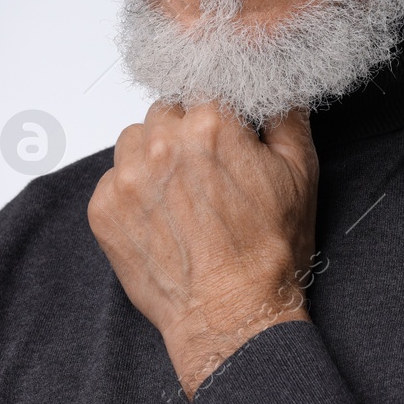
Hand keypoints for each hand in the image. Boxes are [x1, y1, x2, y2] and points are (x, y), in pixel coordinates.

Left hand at [88, 100, 318, 398]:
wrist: (232, 317)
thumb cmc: (268, 252)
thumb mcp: (300, 174)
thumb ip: (287, 116)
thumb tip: (279, 87)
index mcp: (210, 123)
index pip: (203, 86)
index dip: (217, 110)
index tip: (224, 132)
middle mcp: (161, 143)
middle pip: (165, 110)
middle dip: (184, 131)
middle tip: (208, 169)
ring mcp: (126, 177)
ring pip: (134, 140)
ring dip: (153, 155)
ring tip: (182, 194)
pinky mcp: (103, 209)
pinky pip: (113, 179)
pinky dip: (132, 192)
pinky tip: (162, 218)